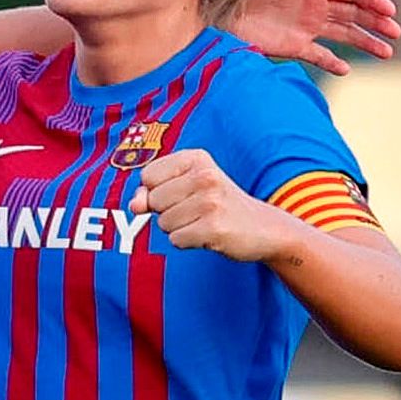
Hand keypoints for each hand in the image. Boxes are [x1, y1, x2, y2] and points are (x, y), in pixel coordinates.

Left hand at [128, 149, 297, 262]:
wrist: (265, 228)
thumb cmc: (218, 205)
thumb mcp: (185, 187)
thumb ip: (152, 191)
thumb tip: (135, 205)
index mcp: (196, 158)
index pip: (148, 176)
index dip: (157, 190)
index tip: (182, 192)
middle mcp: (205, 175)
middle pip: (153, 200)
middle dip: (167, 211)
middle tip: (196, 210)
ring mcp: (211, 202)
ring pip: (163, 222)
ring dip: (178, 228)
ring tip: (204, 221)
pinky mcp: (214, 228)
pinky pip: (176, 240)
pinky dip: (187, 241)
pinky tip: (208, 234)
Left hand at [229, 0, 399, 75]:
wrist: (214, 0)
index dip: (372, 0)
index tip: (389, 11)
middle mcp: (314, 5)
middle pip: (354, 14)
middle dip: (376, 23)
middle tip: (395, 33)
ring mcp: (305, 26)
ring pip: (343, 35)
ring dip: (365, 42)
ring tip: (386, 52)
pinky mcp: (291, 45)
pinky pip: (317, 55)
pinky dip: (332, 62)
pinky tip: (346, 69)